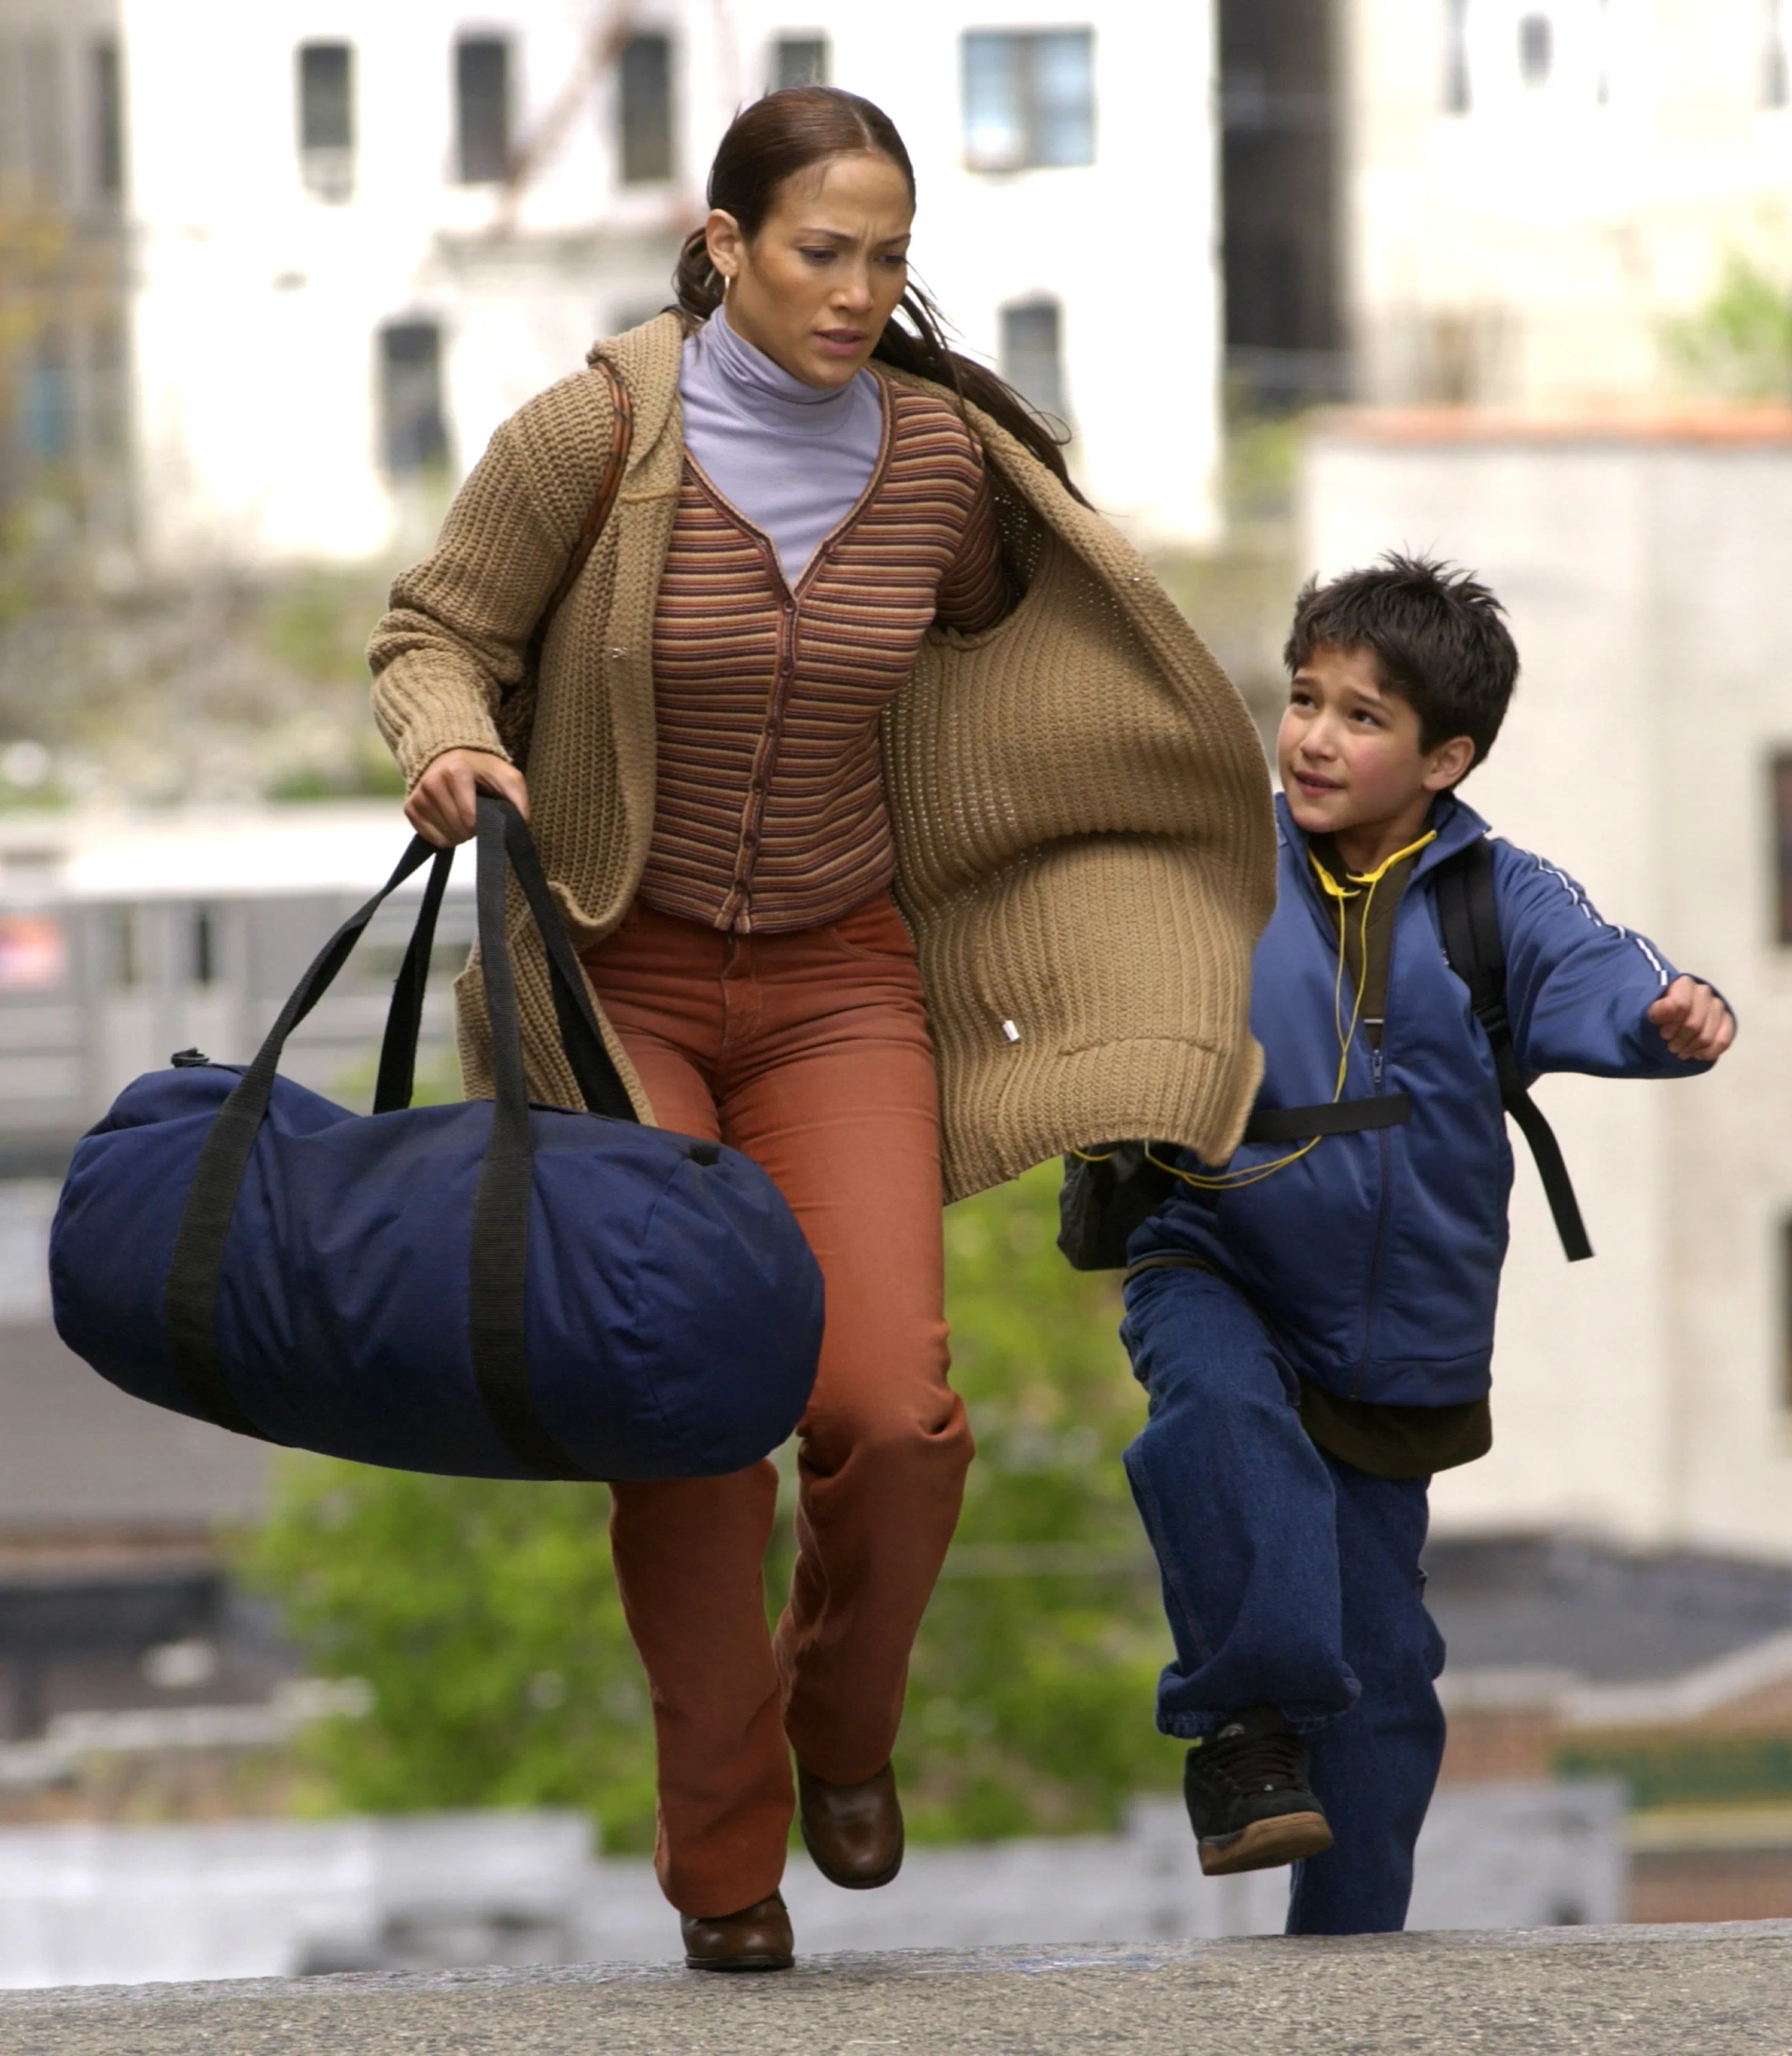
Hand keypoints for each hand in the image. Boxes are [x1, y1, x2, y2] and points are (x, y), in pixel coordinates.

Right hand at [405, 749, 529, 847]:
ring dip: (459, 835)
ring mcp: (418, 795)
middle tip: (475, 816)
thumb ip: (520, 801)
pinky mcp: (410, 808)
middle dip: (472, 830)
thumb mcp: (508, 778)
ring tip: (462, 816)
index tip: (485, 812)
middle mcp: (432, 782)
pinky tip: (449, 822)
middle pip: (458, 830)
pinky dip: (444, 837)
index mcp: (456, 771)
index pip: (470, 819)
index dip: (483, 824)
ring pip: (445, 837)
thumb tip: (519, 827)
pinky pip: (430, 838)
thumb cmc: (483, 771)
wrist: (451, 758)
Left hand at [1647, 976, 1733, 1062]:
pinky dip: (1710, 1052)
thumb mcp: (1651, 1011)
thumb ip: (1657, 1010)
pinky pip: (1724, 1039)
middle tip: (1671, 1048)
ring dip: (1692, 1048)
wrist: (1672, 1017)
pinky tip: (1698, 1055)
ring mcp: (1717, 1006)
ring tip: (1681, 1053)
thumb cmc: (1660, 1013)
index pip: (1680, 1005)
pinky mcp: (1726, 1020)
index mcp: (1683, 984)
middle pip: (1694, 1024)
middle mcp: (1703, 992)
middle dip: (1681, 1040)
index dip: (1671, 1024)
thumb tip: (1671, 1007)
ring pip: (1707, 1035)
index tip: (1664, 1035)